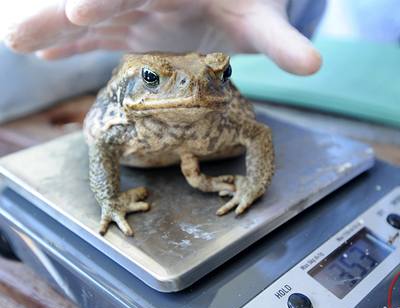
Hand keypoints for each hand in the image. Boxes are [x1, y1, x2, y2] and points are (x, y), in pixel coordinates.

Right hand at [1, 0, 320, 74]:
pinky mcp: (129, 24)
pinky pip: (93, 33)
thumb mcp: (264, 17)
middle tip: (16, 31)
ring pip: (86, 17)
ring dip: (49, 28)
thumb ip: (282, 41)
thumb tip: (314, 66)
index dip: (108, 0)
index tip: (80, 12)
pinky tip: (42, 53)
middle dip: (58, 12)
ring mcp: (133, 8)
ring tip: (13, 42)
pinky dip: (68, 43)